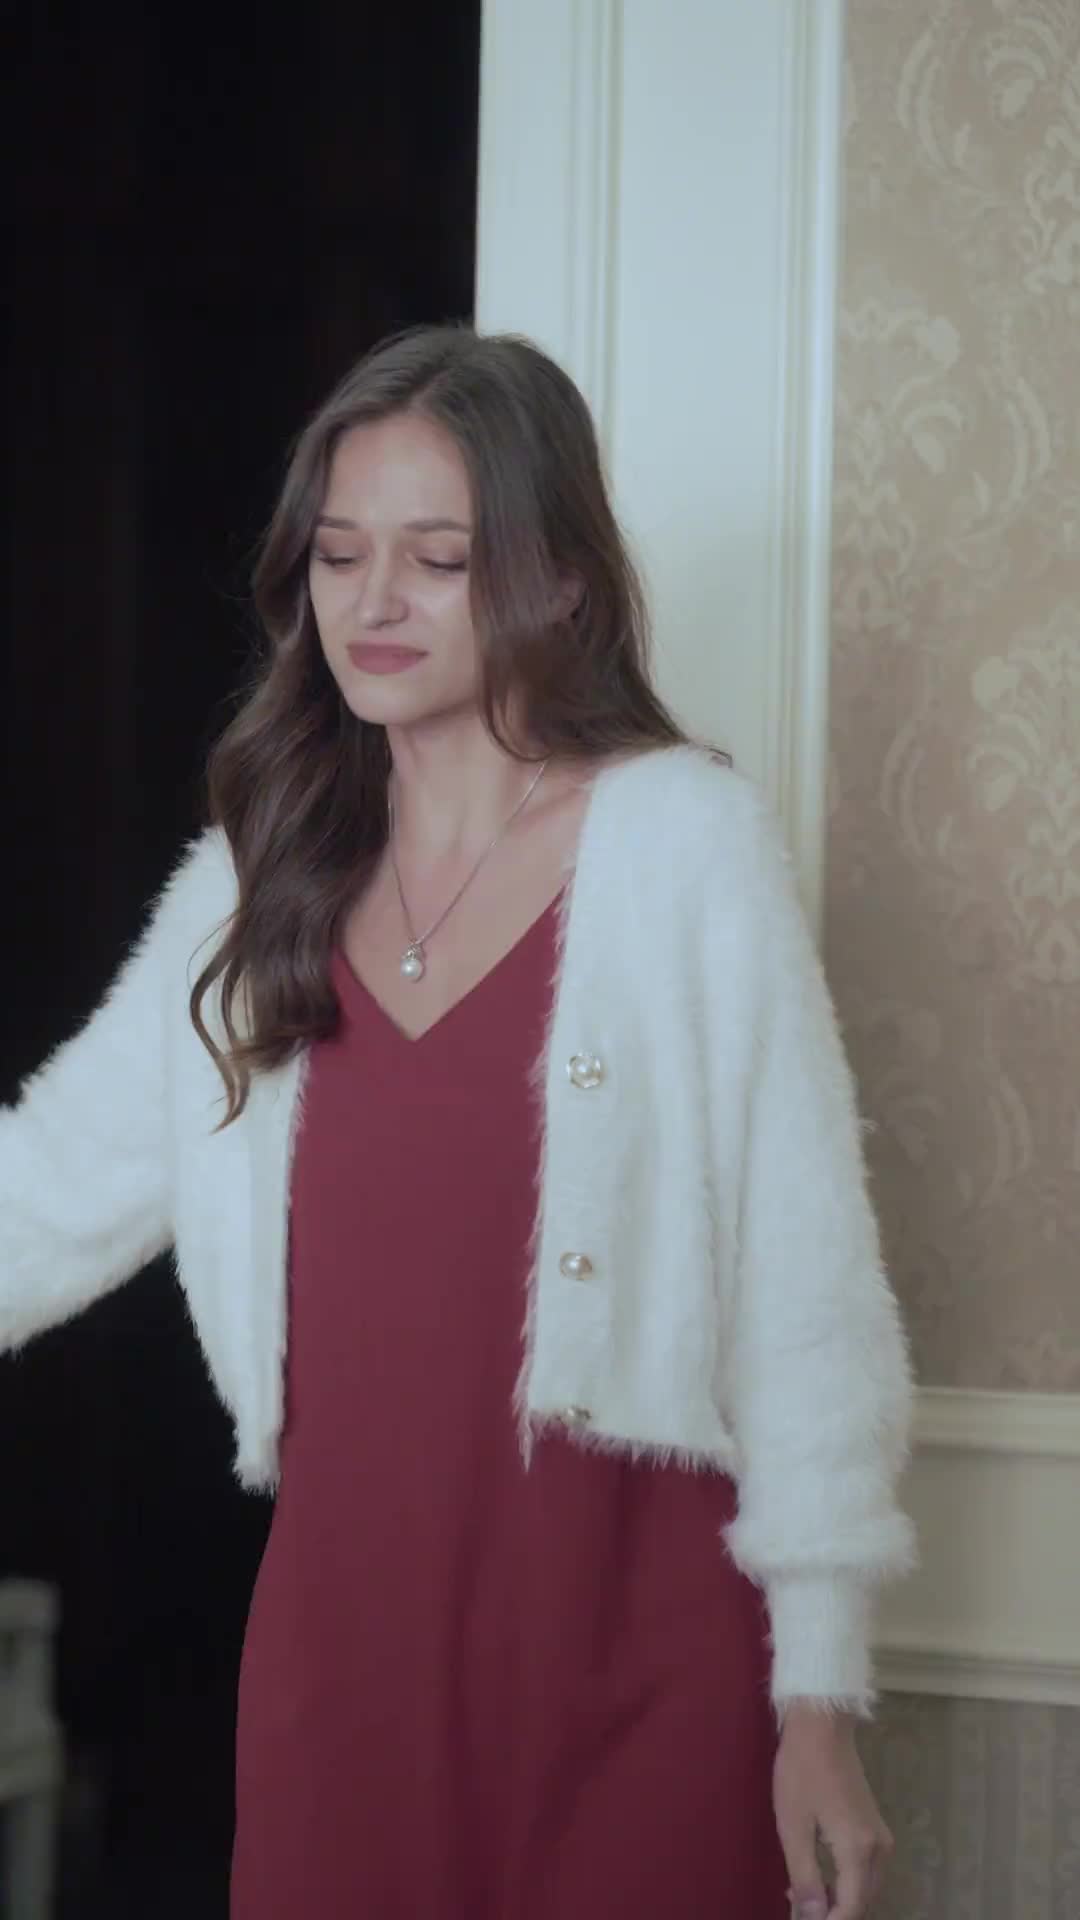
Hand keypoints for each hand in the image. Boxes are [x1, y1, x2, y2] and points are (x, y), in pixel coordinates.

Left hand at [773, 1705, 892, 1917]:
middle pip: (861, 1902)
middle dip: (832, 1913)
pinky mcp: (875, 1827)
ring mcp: (880, 1837)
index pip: (851, 1909)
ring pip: (864, 1888)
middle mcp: (879, 1849)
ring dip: (837, 1900)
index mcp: (859, 1852)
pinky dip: (844, 1882)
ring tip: (800, 1896)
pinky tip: (816, 1878)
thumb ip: (805, 1878)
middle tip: (796, 1908)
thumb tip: (812, 1918)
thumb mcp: (794, 1827)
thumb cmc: (802, 1771)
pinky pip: (865, 1870)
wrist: (822, 1725)